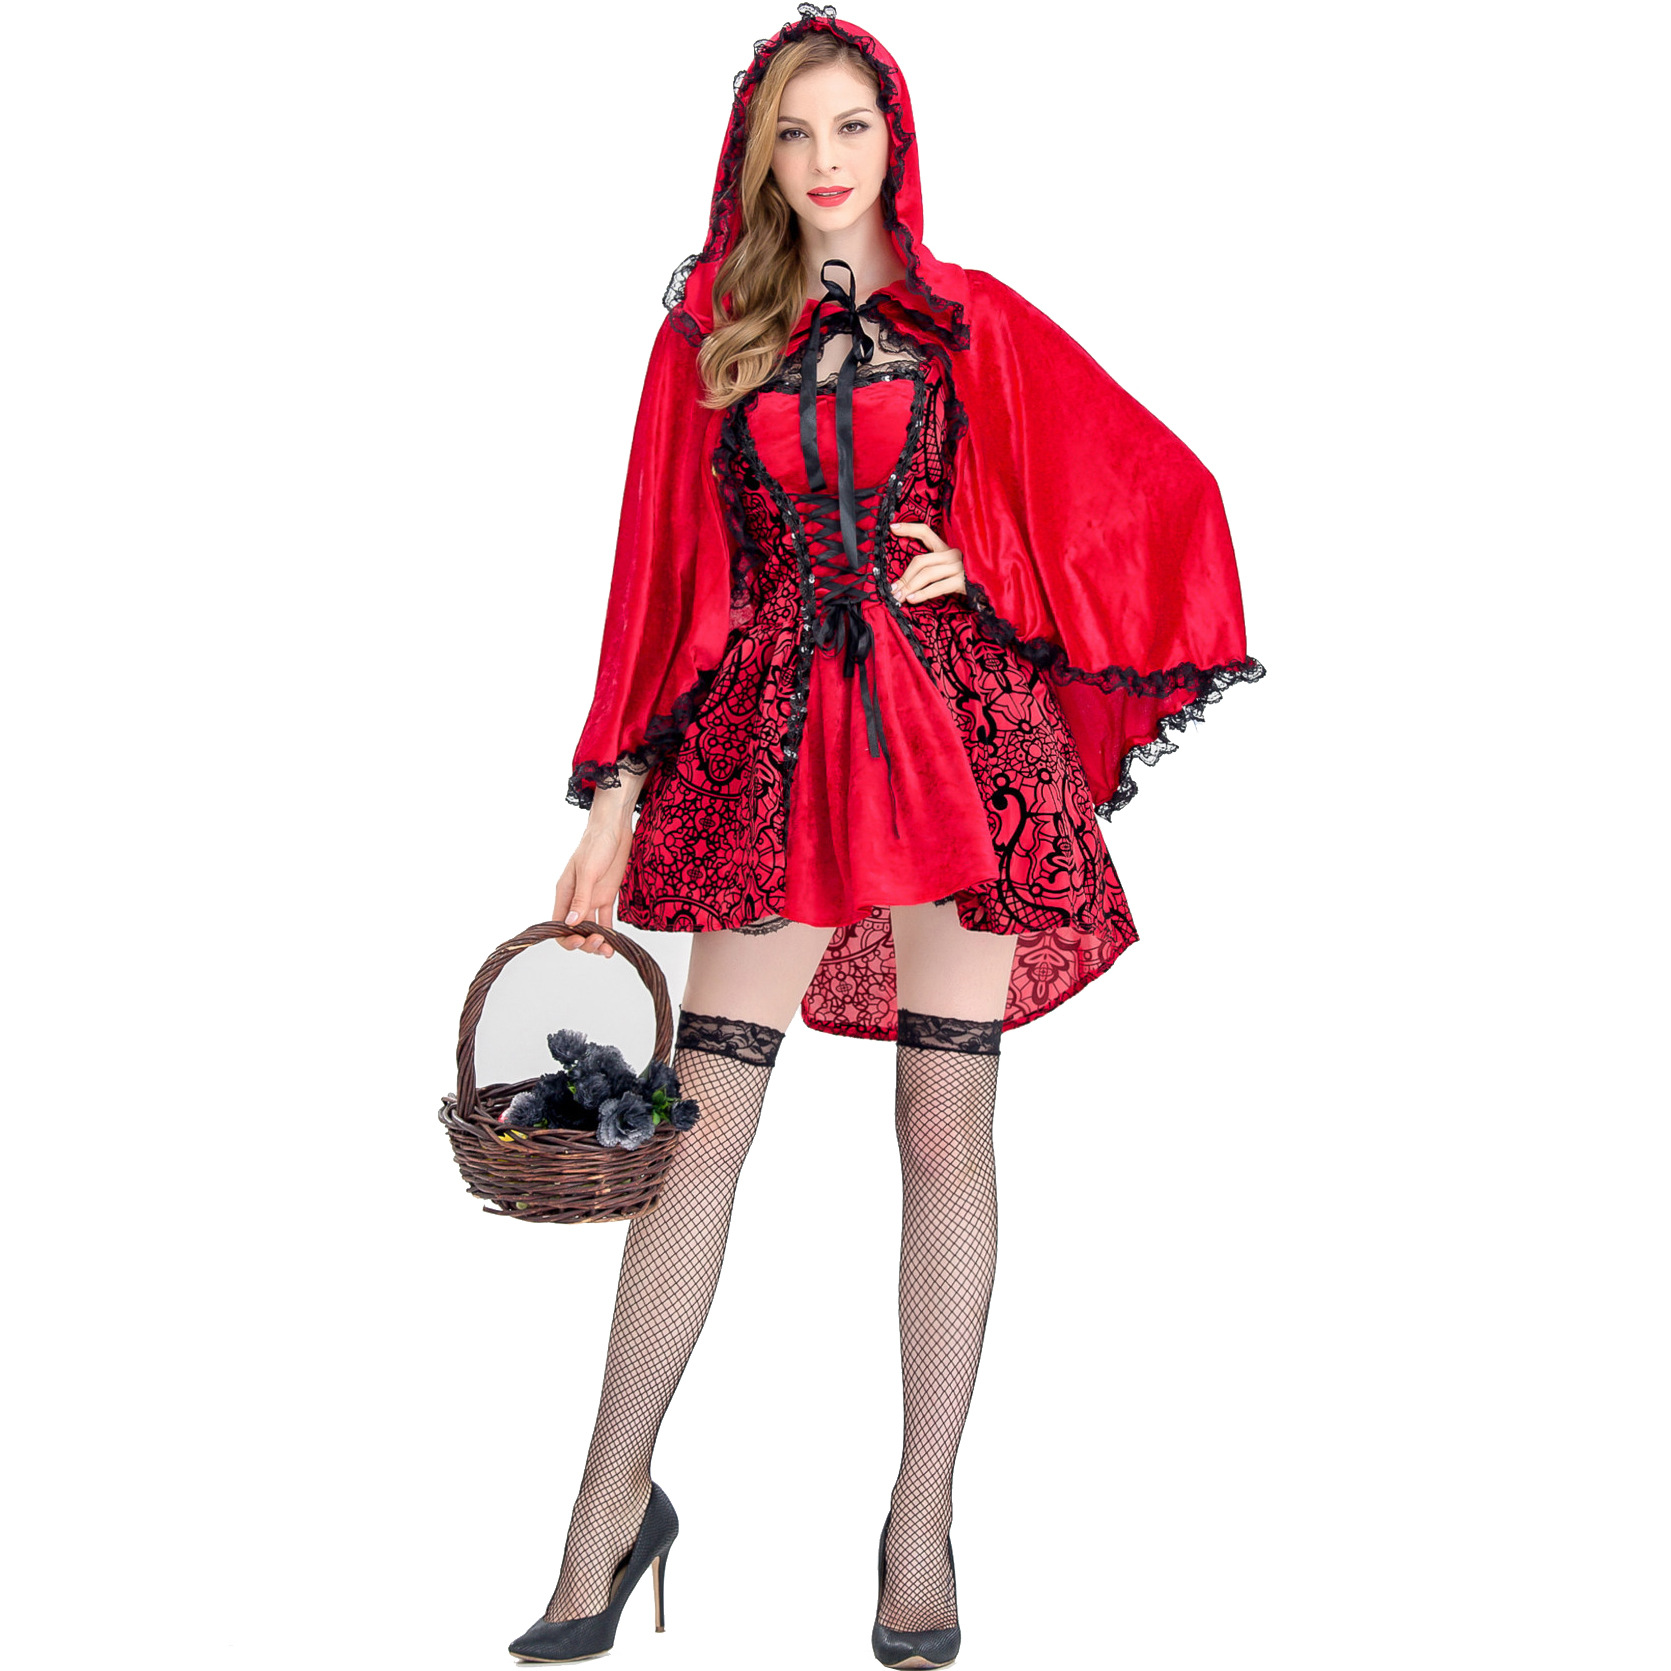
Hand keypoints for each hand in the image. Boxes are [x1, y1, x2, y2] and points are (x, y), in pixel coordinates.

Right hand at [551, 810, 634, 957]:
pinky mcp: (606, 897)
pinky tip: (614, 945)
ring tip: (608, 951)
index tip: (580, 940)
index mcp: (565, 893)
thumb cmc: (596, 844)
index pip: (558, 925)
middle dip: (585, 942)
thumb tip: (571, 923)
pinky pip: (605, 921)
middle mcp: (576, 900)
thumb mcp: (588, 871)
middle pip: (575, 931)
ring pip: (590, 929)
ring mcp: (592, 899)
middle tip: (599, 944)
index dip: (567, 938)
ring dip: (597, 942)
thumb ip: (581, 898)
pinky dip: (609, 934)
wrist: (615, 829)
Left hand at [887, 522, 966, 604]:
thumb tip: (907, 580)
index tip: (893, 527)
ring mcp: (959, 567)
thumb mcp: (952, 569)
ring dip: (909, 587)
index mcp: (948, 548)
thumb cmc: (970, 580)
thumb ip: (934, 568)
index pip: (926, 532)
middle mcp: (953, 554)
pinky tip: (912, 599)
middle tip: (892, 590)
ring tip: (899, 597)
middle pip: (920, 560)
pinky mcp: (963, 581)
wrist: (995, 588)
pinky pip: (938, 587)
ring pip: (926, 574)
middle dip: (904, 577)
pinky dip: (922, 594)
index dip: (909, 528)